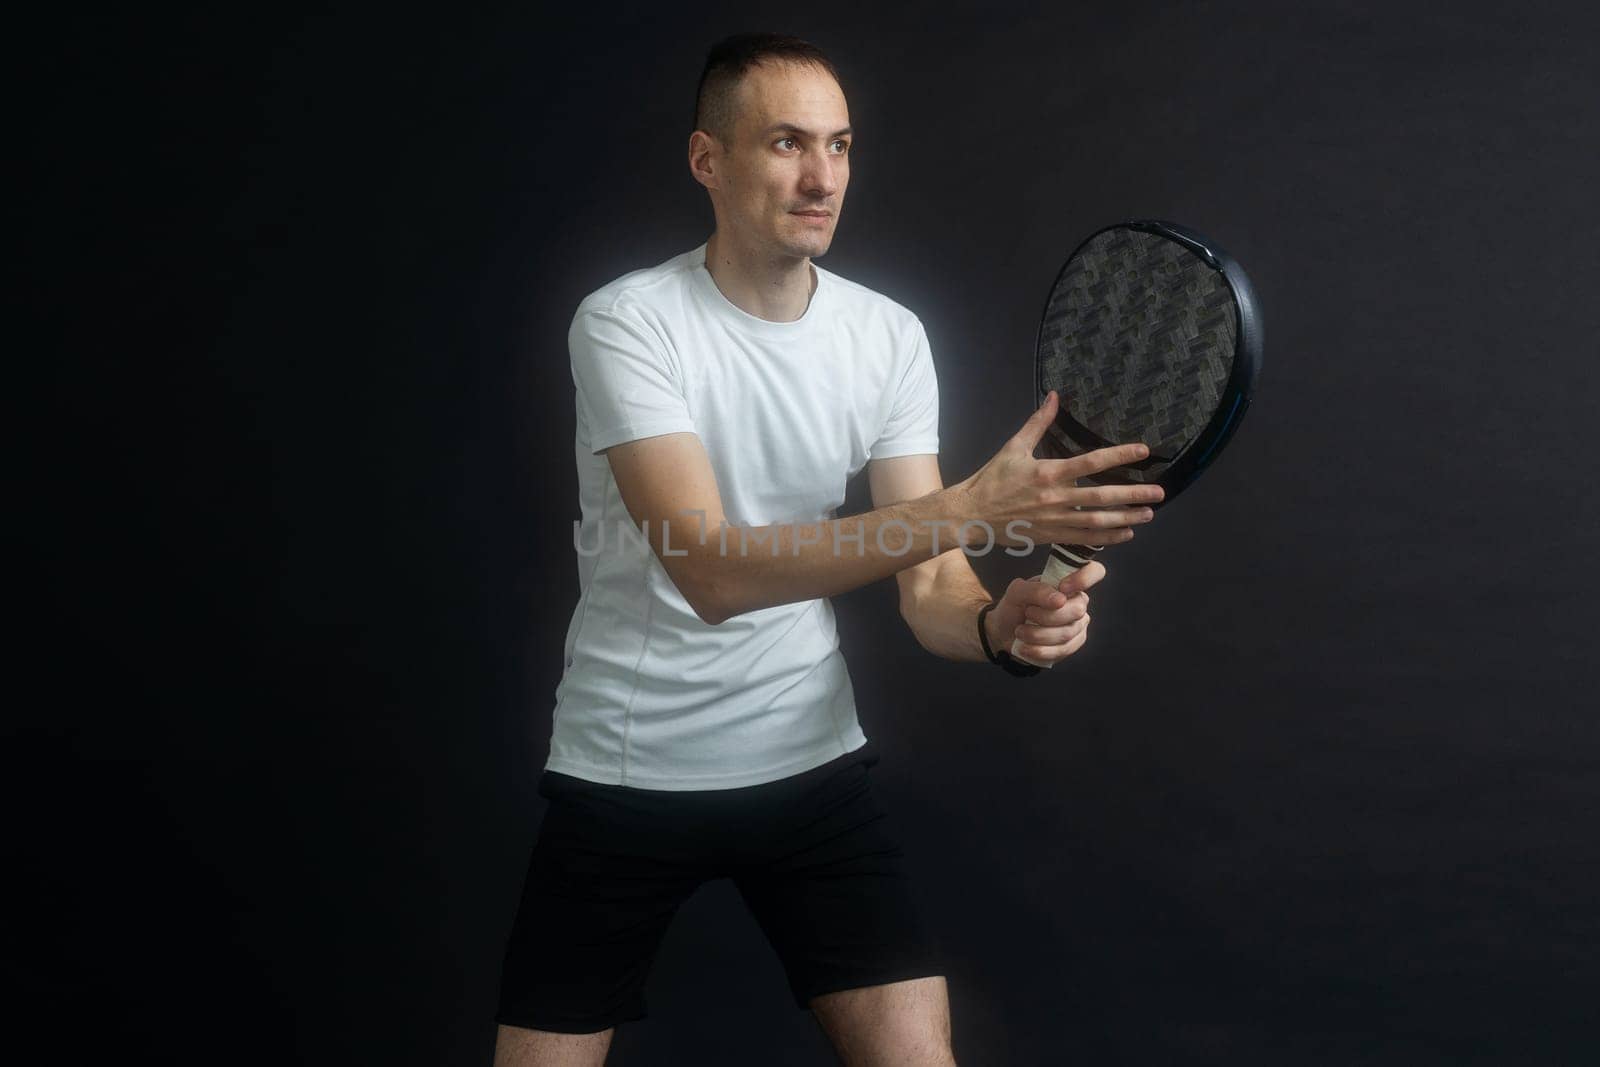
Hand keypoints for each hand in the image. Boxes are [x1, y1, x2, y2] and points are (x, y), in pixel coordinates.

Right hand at [954, 391, 1163, 547]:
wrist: (970, 514)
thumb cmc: (991, 479)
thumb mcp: (1013, 447)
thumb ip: (1038, 422)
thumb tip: (1054, 396)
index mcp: (1048, 472)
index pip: (1092, 462)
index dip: (1120, 456)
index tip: (1143, 452)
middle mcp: (1055, 497)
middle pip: (1102, 496)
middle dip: (1134, 494)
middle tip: (1159, 493)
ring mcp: (1054, 520)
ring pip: (1098, 521)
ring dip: (1126, 518)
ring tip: (1148, 514)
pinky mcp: (1050, 536)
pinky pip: (1084, 538)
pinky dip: (1107, 537)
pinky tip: (1126, 534)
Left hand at [986, 561, 1106, 665]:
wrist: (1004, 633)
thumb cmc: (1014, 608)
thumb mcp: (1017, 592)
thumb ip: (1036, 589)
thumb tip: (1060, 599)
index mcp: (1068, 581)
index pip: (1094, 571)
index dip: (1085, 578)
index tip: (1062, 588)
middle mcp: (1077, 601)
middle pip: (1077, 609)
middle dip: (1046, 616)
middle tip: (1027, 614)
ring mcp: (1078, 624)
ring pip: (1067, 632)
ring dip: (1037, 634)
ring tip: (1021, 631)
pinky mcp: (1073, 644)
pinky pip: (1063, 649)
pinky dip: (1040, 649)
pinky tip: (1026, 647)